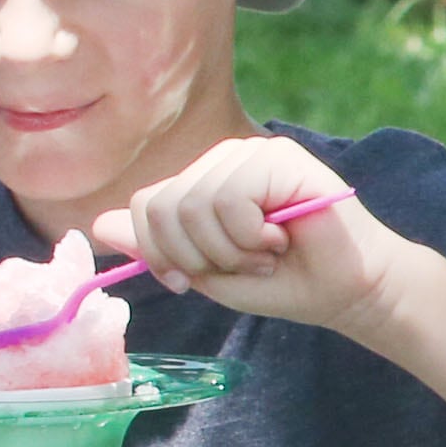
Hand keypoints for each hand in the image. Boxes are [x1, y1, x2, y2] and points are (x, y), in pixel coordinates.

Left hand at [93, 135, 410, 340]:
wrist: (349, 292)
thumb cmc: (285, 284)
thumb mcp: (207, 272)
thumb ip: (157, 248)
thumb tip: (97, 227)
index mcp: (204, 183)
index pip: (147, 204)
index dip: (157, 251)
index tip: (186, 281)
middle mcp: (225, 162)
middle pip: (164, 205)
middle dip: (196, 254)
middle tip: (241, 266)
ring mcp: (253, 155)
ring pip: (194, 202)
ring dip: (228, 249)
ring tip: (265, 253)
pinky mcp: (281, 158)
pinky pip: (230, 198)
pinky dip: (249, 235)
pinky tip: (280, 238)